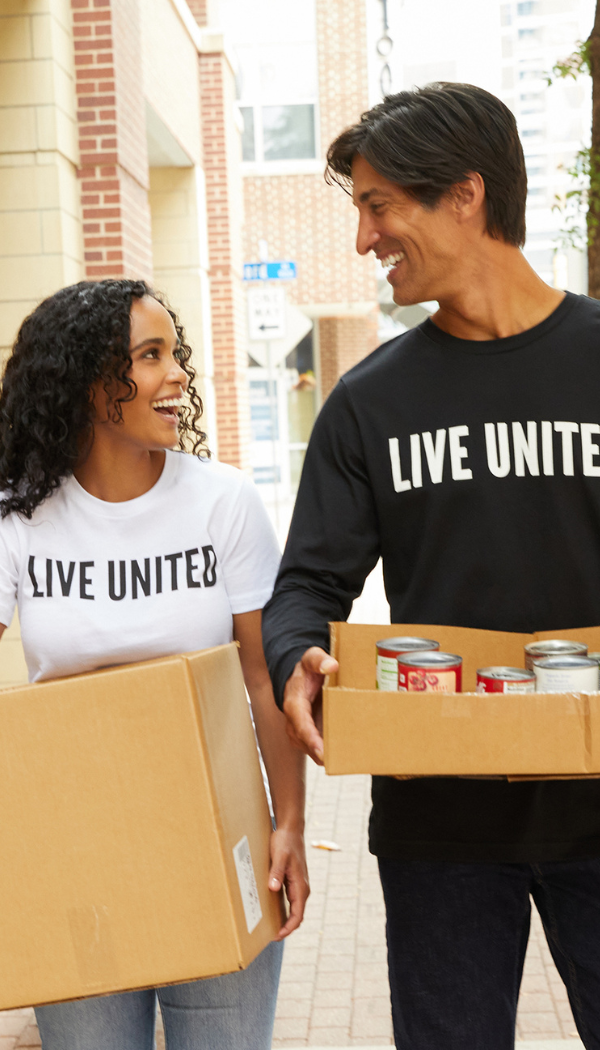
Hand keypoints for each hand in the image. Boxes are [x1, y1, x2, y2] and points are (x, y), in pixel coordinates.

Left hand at [268, 827, 309, 938]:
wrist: (291, 829)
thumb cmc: (285, 842)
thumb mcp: (279, 857)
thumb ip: (276, 873)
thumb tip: (273, 888)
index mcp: (301, 886)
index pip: (298, 915)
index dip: (288, 928)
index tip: (276, 936)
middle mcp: (302, 888)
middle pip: (297, 916)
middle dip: (286, 928)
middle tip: (270, 937)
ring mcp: (298, 885)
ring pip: (294, 909)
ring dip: (285, 920)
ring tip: (270, 927)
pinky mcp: (293, 881)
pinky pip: (291, 902)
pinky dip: (284, 911)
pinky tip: (272, 911)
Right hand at [282, 647, 338, 764]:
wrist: (300, 678)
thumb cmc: (307, 669)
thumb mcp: (311, 658)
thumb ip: (320, 660)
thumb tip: (331, 666)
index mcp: (294, 703)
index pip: (301, 724)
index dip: (311, 739)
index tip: (322, 751)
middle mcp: (293, 721)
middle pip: (306, 743)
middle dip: (321, 753)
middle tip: (339, 762)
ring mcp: (299, 731)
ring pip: (311, 749)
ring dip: (326, 756)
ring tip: (345, 762)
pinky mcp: (308, 737)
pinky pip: (317, 749)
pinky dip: (329, 753)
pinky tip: (344, 757)